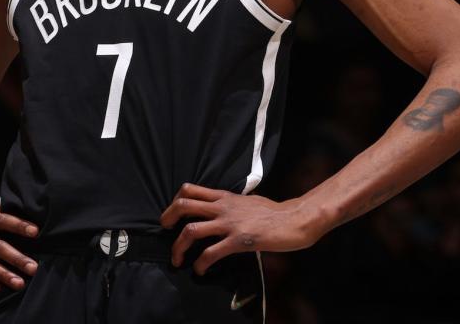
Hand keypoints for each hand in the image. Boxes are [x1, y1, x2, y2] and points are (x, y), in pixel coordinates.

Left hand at [160, 183, 306, 274]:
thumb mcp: (247, 200)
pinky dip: (200, 263)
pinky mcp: (238, 240)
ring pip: (191, 230)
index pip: (190, 189)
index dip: (174, 201)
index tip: (172, 215)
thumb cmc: (273, 211)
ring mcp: (229, 223)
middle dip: (168, 219)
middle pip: (183, 205)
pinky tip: (199, 270)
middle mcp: (222, 207)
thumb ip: (232, 203)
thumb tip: (224, 208)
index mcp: (224, 196)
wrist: (294, 219)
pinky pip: (211, 252)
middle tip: (165, 231)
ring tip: (177, 259)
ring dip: (178, 247)